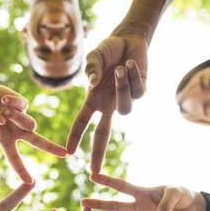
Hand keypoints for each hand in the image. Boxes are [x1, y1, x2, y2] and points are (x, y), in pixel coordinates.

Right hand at [0, 77, 66, 183]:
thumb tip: (3, 118)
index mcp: (6, 141)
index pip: (14, 159)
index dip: (22, 170)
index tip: (31, 182)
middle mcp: (17, 131)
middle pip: (37, 141)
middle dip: (51, 147)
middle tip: (64, 154)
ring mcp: (21, 117)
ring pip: (29, 123)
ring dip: (17, 117)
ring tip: (4, 110)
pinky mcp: (22, 103)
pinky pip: (23, 105)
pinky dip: (12, 102)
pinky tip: (3, 100)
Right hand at [67, 33, 147, 172]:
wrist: (129, 39)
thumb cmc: (108, 50)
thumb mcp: (94, 56)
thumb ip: (91, 69)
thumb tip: (93, 84)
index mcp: (93, 99)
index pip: (82, 122)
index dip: (75, 137)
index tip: (68, 153)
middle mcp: (108, 104)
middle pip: (102, 134)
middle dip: (98, 152)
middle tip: (95, 171)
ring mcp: (125, 99)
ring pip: (125, 109)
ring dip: (122, 88)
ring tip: (120, 68)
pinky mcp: (141, 91)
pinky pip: (138, 92)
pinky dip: (133, 76)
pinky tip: (130, 64)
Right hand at [81, 173, 205, 210]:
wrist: (194, 209)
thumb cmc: (182, 195)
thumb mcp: (175, 194)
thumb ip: (163, 207)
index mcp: (142, 193)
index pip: (121, 186)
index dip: (107, 181)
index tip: (92, 175)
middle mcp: (139, 207)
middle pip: (115, 207)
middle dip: (99, 204)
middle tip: (83, 202)